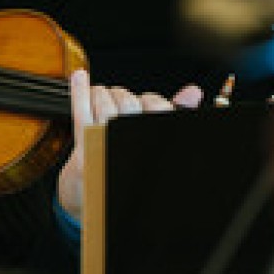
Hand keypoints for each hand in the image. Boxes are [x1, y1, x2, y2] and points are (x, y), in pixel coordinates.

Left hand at [56, 70, 203, 219]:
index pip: (156, 106)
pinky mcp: (84, 147)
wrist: (89, 197)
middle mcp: (128, 144)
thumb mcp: (149, 144)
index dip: (150, 99)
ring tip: (100, 96)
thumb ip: (169, 114)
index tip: (145, 103)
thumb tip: (193, 91)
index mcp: (148, 144)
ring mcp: (105, 145)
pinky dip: (80, 90)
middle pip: (129, 102)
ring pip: (107, 103)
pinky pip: (82, 111)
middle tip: (118, 101)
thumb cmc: (118, 166)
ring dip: (102, 93)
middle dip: (123, 95)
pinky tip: (80, 76)